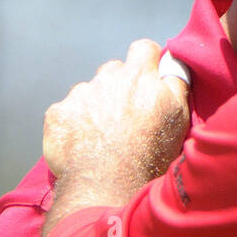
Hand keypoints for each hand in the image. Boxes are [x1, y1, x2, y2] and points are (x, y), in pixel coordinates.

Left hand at [43, 40, 190, 187]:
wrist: (106, 187)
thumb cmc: (149, 156)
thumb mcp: (179, 118)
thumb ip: (177, 83)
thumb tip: (173, 60)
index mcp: (140, 77)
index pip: (144, 49)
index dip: (147, 61)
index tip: (149, 78)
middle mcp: (108, 79)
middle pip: (114, 69)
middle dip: (120, 85)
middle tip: (126, 114)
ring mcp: (80, 95)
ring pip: (89, 90)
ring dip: (96, 104)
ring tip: (103, 134)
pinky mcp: (58, 113)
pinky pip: (66, 111)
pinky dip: (73, 123)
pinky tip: (82, 144)